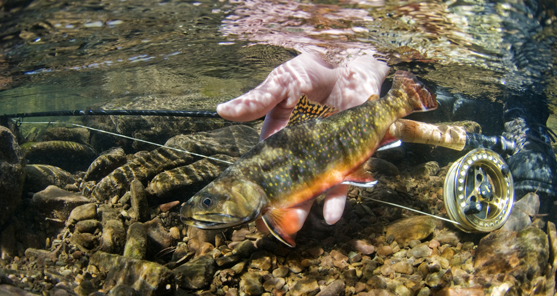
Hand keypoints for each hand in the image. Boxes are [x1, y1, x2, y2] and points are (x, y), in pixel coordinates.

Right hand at [217, 51, 388, 225]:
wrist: (349, 63)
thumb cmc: (310, 71)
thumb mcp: (281, 82)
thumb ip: (257, 100)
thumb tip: (221, 110)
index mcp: (279, 138)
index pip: (265, 167)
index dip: (256, 186)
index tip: (246, 204)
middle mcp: (302, 152)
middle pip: (289, 183)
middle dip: (280, 204)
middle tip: (269, 225)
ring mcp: (327, 155)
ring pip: (314, 187)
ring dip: (306, 207)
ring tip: (297, 224)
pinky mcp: (352, 153)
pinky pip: (344, 180)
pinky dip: (338, 198)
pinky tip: (331, 215)